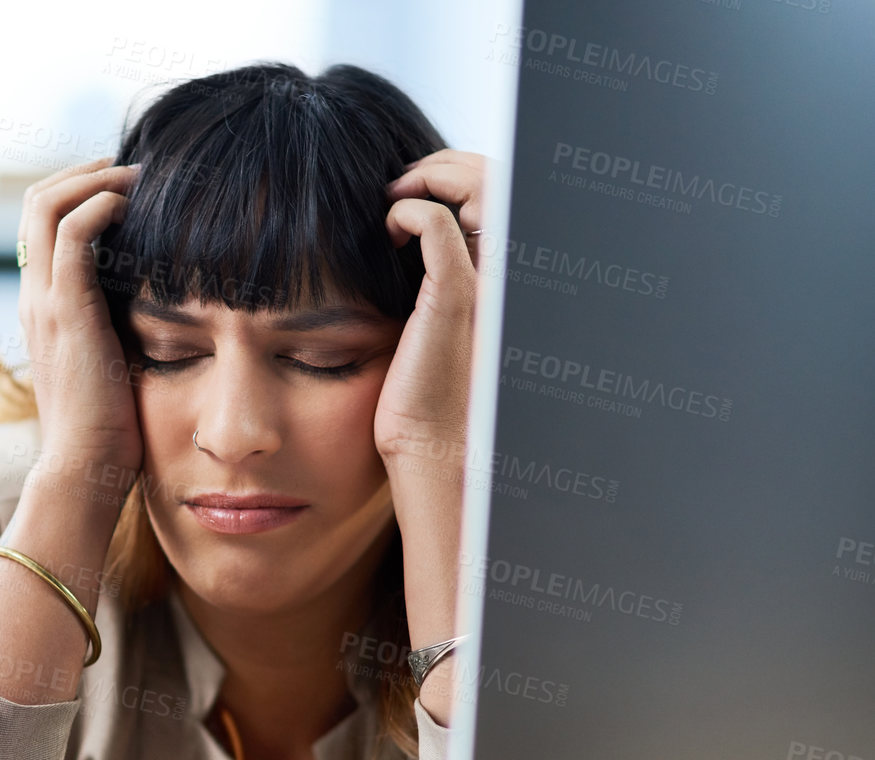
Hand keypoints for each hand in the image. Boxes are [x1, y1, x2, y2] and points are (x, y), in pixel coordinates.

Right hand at [16, 157, 143, 474]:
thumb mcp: (117, 364)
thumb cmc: (112, 431)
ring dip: (97, 179)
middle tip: (137, 170)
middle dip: (86, 171)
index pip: (43, 224)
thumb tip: (166, 304)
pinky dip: (103, 205)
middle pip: (37, 200)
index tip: (130, 189)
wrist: (85, 469)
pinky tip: (140, 209)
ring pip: (48, 203)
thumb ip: (126, 328)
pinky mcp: (66, 311)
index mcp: (43, 308)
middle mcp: (35, 297)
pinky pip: (72, 233)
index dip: (80, 192)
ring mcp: (45, 301)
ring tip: (143, 179)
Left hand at [374, 149, 485, 458]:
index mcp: (517, 274)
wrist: (437, 445)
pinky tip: (390, 229)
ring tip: (394, 197)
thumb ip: (450, 272)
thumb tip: (423, 227)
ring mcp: (491, 281)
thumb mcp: (451, 319)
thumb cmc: (435, 388)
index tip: (417, 188)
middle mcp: (515, 272)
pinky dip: (407, 210)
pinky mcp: (456, 295)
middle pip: (496, 177)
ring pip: (474, 186)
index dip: (462, 172)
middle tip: (401, 184)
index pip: (507, 189)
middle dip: (445, 165)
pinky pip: (434, 222)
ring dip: (428, 177)